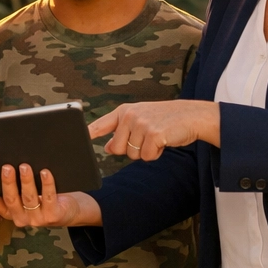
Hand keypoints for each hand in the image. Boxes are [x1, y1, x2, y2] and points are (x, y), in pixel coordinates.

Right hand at [0, 164, 100, 228]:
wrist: (69, 210)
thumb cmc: (42, 196)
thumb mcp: (24, 193)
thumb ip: (13, 185)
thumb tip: (1, 162)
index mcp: (9, 211)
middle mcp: (20, 217)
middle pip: (10, 199)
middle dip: (7, 182)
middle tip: (6, 167)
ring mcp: (36, 219)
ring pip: (28, 198)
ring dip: (26, 181)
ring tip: (25, 166)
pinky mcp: (53, 216)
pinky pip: (48, 198)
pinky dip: (46, 184)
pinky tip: (45, 172)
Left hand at [87, 100, 220, 160]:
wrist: (191, 115)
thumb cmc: (165, 119)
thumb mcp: (140, 120)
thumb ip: (122, 132)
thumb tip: (107, 147)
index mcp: (124, 112)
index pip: (101, 124)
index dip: (89, 133)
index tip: (76, 139)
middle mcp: (130, 116)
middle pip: (117, 149)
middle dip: (131, 150)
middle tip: (146, 138)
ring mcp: (141, 124)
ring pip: (133, 155)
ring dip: (146, 152)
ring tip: (157, 137)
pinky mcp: (154, 134)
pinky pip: (147, 156)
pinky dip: (156, 154)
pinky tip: (163, 141)